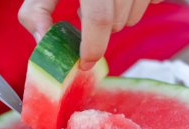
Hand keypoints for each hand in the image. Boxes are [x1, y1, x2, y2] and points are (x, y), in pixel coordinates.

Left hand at [19, 0, 162, 70]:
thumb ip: (37, 11)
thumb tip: (43, 41)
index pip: (99, 18)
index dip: (93, 47)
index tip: (84, 63)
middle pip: (117, 22)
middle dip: (99, 31)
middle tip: (84, 14)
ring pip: (134, 17)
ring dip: (115, 19)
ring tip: (99, 2)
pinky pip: (151, 3)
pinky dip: (133, 7)